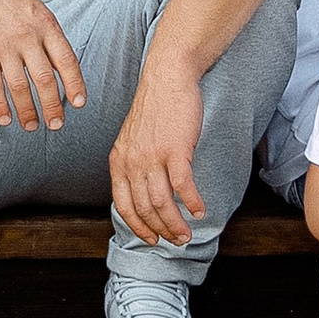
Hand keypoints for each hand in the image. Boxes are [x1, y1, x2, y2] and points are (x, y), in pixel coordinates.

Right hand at [0, 0, 86, 133]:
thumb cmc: (6, 0)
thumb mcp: (35, 10)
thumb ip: (49, 37)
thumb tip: (64, 70)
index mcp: (45, 24)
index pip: (66, 60)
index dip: (74, 84)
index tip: (79, 104)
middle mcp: (27, 35)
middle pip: (44, 79)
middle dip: (52, 106)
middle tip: (55, 124)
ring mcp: (3, 44)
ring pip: (19, 86)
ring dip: (27, 111)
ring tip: (30, 126)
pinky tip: (4, 119)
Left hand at [110, 43, 207, 248]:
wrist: (167, 76)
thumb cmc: (155, 108)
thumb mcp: (133, 139)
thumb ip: (134, 165)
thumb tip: (145, 194)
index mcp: (118, 160)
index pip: (123, 205)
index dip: (137, 227)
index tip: (151, 238)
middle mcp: (132, 161)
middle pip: (144, 208)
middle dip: (161, 230)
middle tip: (177, 240)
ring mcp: (152, 156)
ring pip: (162, 202)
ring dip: (176, 224)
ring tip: (187, 234)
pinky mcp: (175, 149)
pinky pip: (183, 186)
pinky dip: (192, 202)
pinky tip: (200, 211)